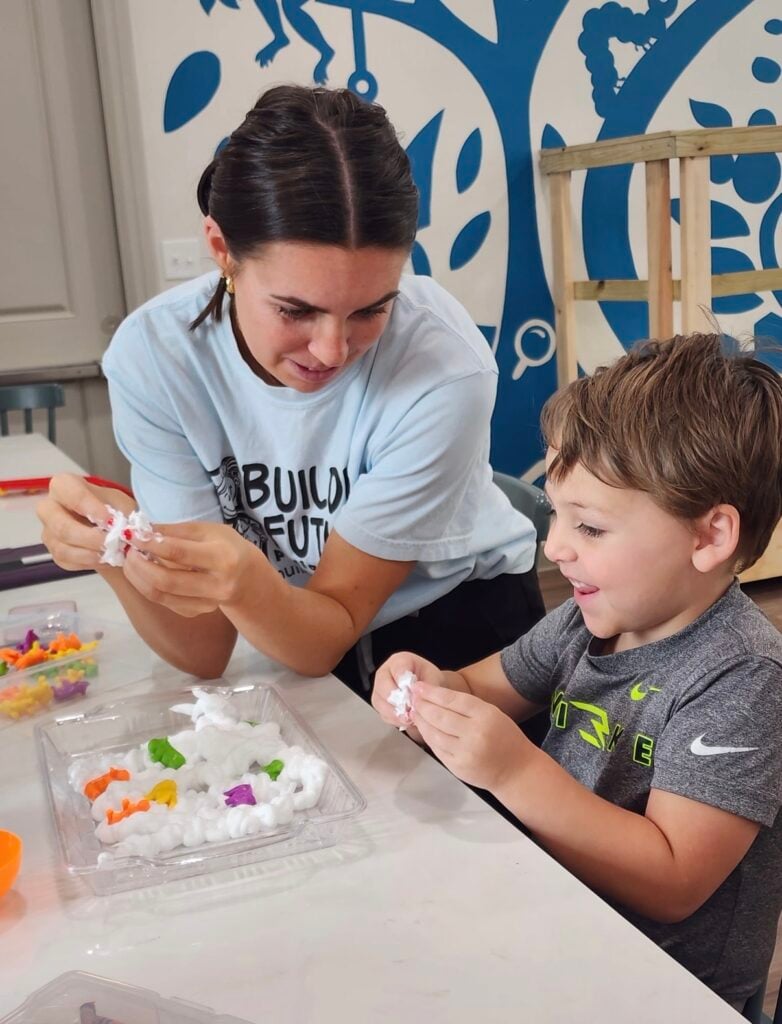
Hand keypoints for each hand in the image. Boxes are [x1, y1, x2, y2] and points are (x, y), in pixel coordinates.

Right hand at [37, 473, 134, 571]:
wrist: (112, 528)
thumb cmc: (113, 509)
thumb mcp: (122, 504)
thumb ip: (124, 515)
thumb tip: (130, 533)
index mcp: (64, 486)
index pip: (70, 493)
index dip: (91, 508)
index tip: (111, 521)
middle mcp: (50, 508)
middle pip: (61, 526)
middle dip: (91, 538)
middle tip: (113, 543)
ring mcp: (50, 532)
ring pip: (63, 548)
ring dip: (93, 554)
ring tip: (114, 552)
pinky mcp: (55, 552)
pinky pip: (68, 561)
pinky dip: (91, 562)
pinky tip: (107, 558)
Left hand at [127, 520, 264, 617]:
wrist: (248, 579)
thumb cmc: (228, 547)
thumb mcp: (209, 531)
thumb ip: (176, 531)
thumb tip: (142, 530)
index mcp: (222, 558)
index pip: (178, 553)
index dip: (150, 544)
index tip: (132, 535)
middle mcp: (216, 585)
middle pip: (166, 580)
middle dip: (139, 565)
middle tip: (128, 551)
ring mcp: (206, 603)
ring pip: (161, 595)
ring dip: (138, 578)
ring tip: (131, 562)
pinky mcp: (196, 612)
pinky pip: (164, 602)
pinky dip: (147, 587)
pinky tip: (144, 574)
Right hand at [371, 651, 445, 728]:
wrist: (428, 691)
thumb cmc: (429, 680)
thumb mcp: (434, 678)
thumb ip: (427, 686)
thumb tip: (418, 698)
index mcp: (399, 661)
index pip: (398, 670)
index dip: (406, 684)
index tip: (413, 694)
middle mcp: (385, 673)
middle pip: (384, 687)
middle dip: (399, 701)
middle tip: (411, 709)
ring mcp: (379, 689)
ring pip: (380, 703)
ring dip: (396, 713)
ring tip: (411, 717)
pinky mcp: (379, 704)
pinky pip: (383, 714)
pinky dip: (395, 720)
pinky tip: (407, 720)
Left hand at [411, 680, 529, 792]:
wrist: (516, 771)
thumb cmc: (505, 738)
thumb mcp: (493, 714)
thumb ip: (467, 707)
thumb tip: (436, 696)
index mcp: (485, 716)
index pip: (453, 700)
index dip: (432, 692)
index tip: (418, 686)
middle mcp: (475, 734)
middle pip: (440, 716)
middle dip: (422, 705)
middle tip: (411, 697)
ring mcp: (465, 753)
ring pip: (434, 733)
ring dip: (421, 721)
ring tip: (414, 712)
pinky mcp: (457, 767)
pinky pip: (437, 748)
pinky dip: (428, 737)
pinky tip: (424, 728)